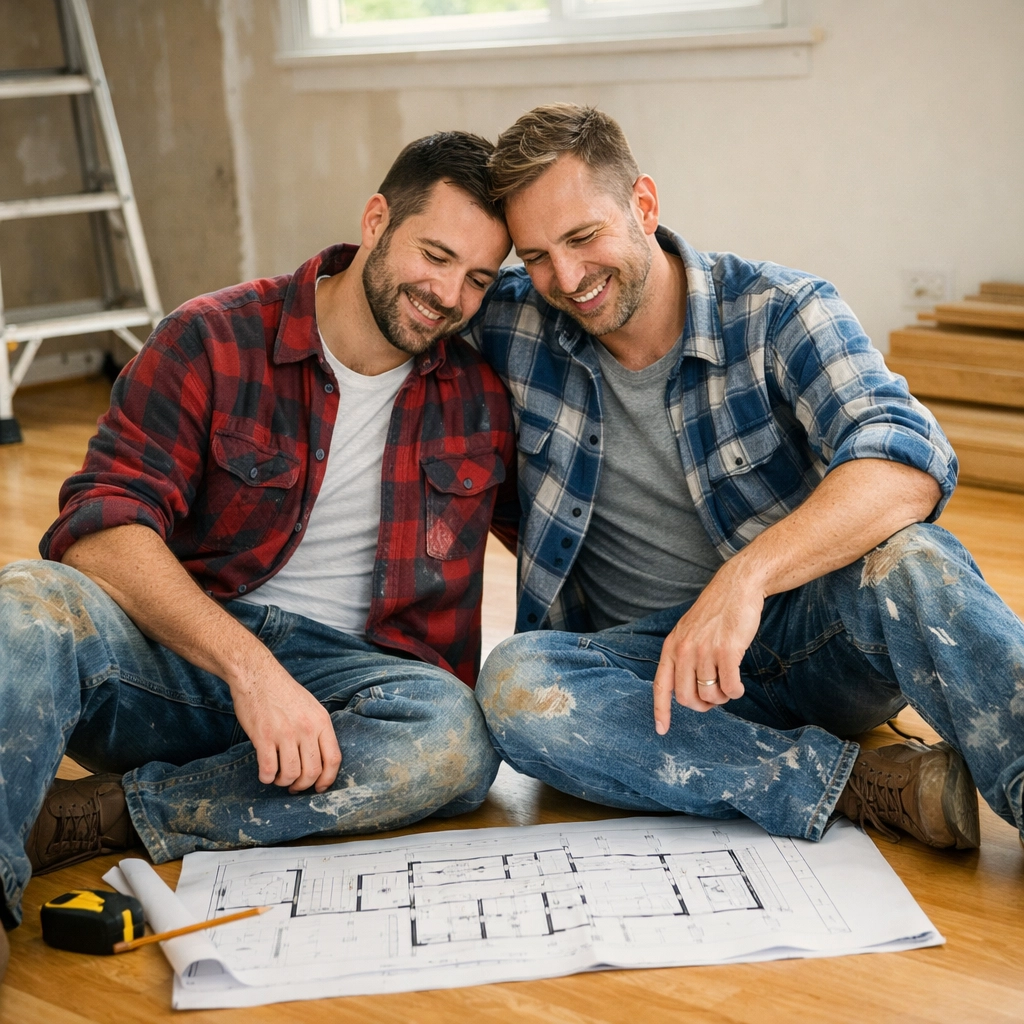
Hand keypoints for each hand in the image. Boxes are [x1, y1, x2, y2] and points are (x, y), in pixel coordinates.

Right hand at [229, 656, 341, 793]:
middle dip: (303, 785)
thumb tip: (321, 759)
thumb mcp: (312, 707)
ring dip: (284, 782)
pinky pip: (268, 769)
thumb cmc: (283, 692)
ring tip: (278, 777)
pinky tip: (265, 773)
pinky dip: (267, 777)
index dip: (328, 779)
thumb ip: (318, 731)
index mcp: (322, 722)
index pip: (333, 759)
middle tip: (294, 785)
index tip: (319, 787)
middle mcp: (307, 728)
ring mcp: (285, 733)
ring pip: (291, 774)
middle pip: (312, 771)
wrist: (257, 675)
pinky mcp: (264, 736)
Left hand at [652, 565, 763, 732]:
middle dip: (703, 705)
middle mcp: (684, 650)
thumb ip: (684, 657)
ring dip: (722, 698)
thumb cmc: (715, 613)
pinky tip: (738, 686)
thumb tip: (688, 692)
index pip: (661, 686)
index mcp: (671, 647)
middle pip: (687, 698)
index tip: (661, 730)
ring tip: (728, 686)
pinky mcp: (726, 651)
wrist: (736, 587)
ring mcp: (704, 651)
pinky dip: (735, 693)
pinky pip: (729, 688)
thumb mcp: (688, 632)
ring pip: (710, 695)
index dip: (661, 710)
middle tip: (715, 699)